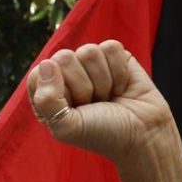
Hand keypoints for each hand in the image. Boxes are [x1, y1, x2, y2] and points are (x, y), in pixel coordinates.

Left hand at [29, 41, 173, 163]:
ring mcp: (90, 65)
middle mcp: (66, 76)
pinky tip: (121, 86)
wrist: (143, 133)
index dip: (58, 90)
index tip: (73, 110)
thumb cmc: (102, 134)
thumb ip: (47, 100)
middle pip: (64, 57)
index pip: (39, 73)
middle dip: (83, 86)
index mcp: (47, 94)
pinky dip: (119, 71)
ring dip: (103, 81)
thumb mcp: (67, 127)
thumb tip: (47, 64)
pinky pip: (111, 47)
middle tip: (93, 104)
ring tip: (108, 97)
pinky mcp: (115, 56)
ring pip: (89, 51)